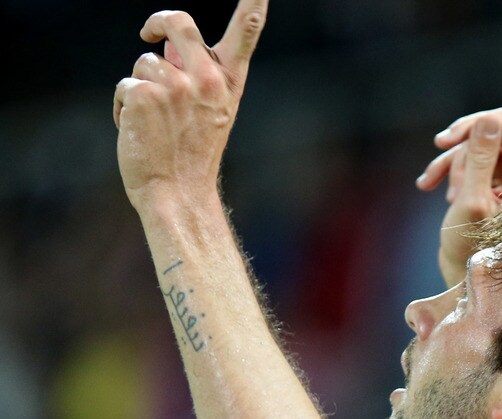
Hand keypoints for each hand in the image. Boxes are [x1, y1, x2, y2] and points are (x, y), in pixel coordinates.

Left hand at [114, 0, 267, 208]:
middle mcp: (206, 79)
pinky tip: (140, 132)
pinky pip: (127, 84)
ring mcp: (174, 85)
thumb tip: (166, 46)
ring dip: (141, 86)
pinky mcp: (143, 93)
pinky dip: (125, 107)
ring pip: (145, 62)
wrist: (178, 193)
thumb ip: (196, 77)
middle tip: (149, 33)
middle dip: (159, 21)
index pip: (246, 32)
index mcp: (228, 83)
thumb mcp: (209, 113)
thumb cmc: (193, 156)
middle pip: (179, 22)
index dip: (253, 4)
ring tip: (155, 124)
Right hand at [416, 58, 501, 284]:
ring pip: (481, 141)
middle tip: (440, 143)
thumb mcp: (471, 203)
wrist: (462, 278)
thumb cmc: (472, 250)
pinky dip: (447, 167)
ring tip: (434, 185)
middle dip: (470, 132)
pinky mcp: (489, 180)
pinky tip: (428, 186)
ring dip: (453, 158)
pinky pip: (469, 156)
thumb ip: (480, 160)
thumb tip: (490, 119)